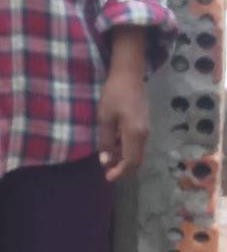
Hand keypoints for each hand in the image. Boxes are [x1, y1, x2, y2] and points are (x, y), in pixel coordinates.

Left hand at [97, 66, 149, 183]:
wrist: (129, 74)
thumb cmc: (114, 94)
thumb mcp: (105, 118)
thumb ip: (106, 141)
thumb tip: (106, 161)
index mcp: (135, 134)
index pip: (130, 161)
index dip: (120, 172)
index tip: (108, 177)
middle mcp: (144, 134)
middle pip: (136, 159)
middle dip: (123, 168)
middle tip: (108, 172)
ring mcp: (146, 128)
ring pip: (136, 151)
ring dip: (124, 158)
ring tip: (108, 159)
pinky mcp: (143, 123)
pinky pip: (136, 142)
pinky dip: (126, 148)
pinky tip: (114, 145)